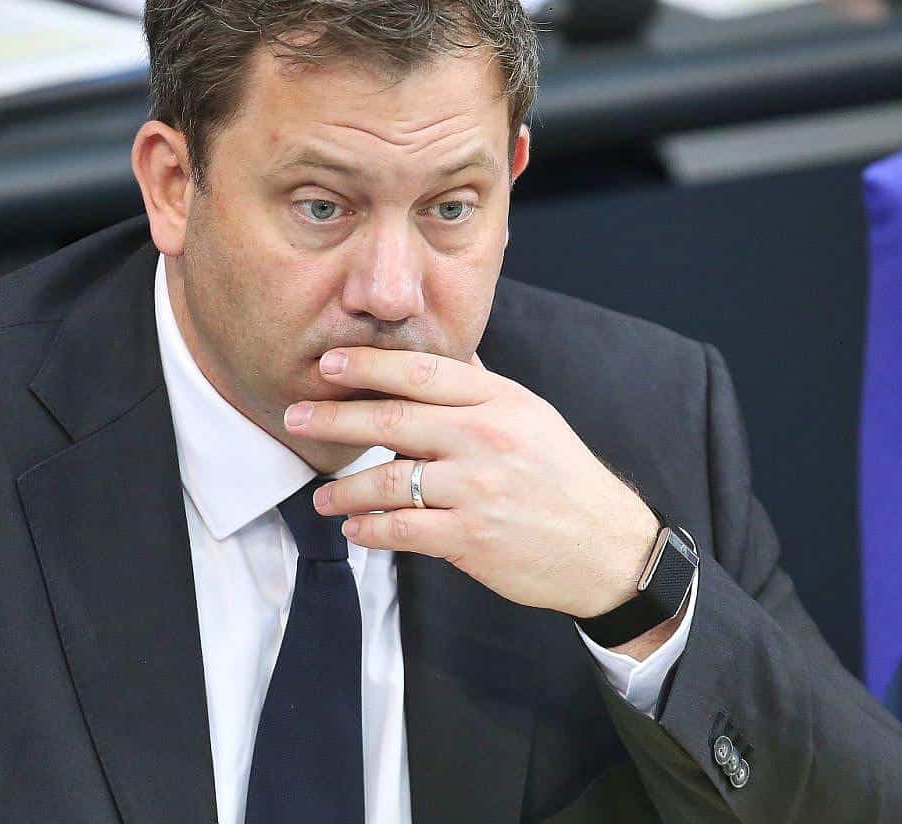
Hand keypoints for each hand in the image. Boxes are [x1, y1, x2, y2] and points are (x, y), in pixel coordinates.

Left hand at [285, 347, 662, 620]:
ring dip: (344, 489)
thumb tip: (437, 354)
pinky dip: (370, 529)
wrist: (606, 546)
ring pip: (387, 480)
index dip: (369, 366)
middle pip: (392, 419)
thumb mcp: (531, 416)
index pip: (423, 373)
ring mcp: (477, 488)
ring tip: (321, 496)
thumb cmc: (562, 477)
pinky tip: (354, 528)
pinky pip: (401, 529)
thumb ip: (480, 388)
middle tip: (294, 416)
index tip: (328, 364)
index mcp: (500, 401)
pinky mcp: (471, 537)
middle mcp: (486, 437)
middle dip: (334, 418)